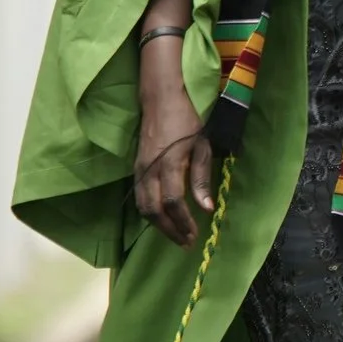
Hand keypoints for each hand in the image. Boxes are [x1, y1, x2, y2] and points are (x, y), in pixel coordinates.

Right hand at [134, 63, 216, 246]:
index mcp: (170, 163)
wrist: (160, 99)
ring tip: (176, 235)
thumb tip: (206, 208)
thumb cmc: (186, 120)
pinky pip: (138, 197)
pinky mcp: (136, 168)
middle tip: (186, 242)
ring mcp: (140, 169)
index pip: (173, 202)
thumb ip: (202, 178)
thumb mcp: (202, 145)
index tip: (195, 234)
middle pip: (154, 210)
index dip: (183, 222)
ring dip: (159, 225)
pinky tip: (162, 219)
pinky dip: (149, 213)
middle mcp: (150, 170)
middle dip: (170, 230)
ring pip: (142, 206)